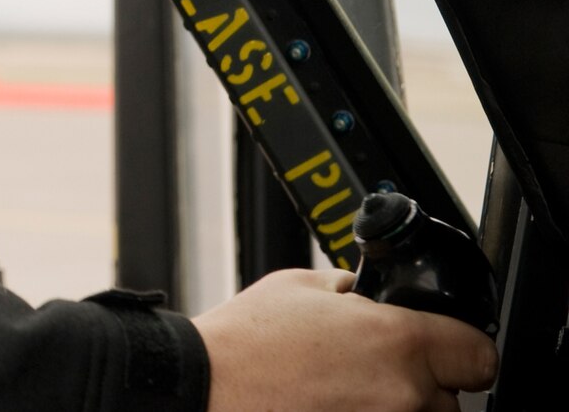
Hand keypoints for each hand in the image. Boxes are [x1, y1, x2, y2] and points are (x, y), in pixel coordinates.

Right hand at [194, 269, 496, 411]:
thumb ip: (353, 291)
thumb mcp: (299, 286)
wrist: (205, 394)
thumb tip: (373, 297)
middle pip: (450, 397)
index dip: (460, 346)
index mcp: (397, 342)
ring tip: (344, 395)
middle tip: (369, 371)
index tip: (447, 348)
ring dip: (396, 408)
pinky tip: (332, 408)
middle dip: (418, 383)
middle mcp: (404, 396)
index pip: (480, 353)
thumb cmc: (242, 347)